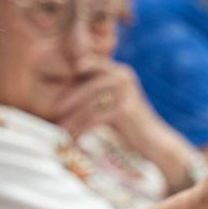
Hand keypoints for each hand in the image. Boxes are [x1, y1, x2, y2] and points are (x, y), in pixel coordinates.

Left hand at [55, 61, 197, 188]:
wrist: (154, 143)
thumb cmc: (129, 126)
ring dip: (72, 119)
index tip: (55, 90)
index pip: (87, 65)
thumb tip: (61, 96)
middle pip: (85, 87)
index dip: (70, 74)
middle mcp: (122, 76)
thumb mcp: (112, 103)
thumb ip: (94, 94)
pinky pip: (93, 117)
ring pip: (87, 104)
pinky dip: (81, 129)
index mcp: (119, 71)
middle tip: (52, 114)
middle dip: (67, 101)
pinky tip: (73, 139)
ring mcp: (124, 91)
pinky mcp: (123, 108)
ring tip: (61, 130)